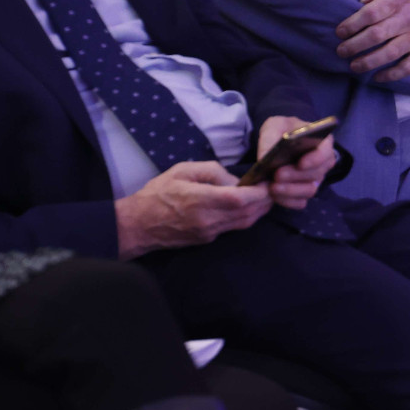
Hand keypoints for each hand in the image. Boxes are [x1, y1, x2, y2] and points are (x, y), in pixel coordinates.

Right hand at [115, 162, 271, 259]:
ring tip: (263, 196)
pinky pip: (233, 228)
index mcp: (200, 200)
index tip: (265, 181)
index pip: (239, 199)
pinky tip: (246, 206)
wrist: (138, 225)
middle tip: (271, 187)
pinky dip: (245, 216)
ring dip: (258, 210)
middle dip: (264, 201)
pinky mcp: (207, 239)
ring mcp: (209, 233)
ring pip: (244, 223)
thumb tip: (235, 180)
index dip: (258, 192)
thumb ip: (212, 171)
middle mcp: (208, 220)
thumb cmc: (158, 193)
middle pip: (247, 213)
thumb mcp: (183, 170)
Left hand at [257, 115, 337, 209]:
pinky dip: (287, 201)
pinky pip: (300, 202)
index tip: (300, 163)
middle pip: (316, 174)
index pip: (326, 152)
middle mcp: (323, 164)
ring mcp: (315, 180)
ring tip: (272, 187)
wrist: (278, 143)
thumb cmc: (283, 131)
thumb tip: (264, 157)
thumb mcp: (274, 126)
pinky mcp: (304, 193)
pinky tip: (274, 196)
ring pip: (309, 190)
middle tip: (277, 174)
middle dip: (296, 176)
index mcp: (322, 143)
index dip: (316, 159)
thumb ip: (270, 138)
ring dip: (290, 190)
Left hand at [335, 0, 409, 81]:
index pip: (371, 13)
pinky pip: (407, 67)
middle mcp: (409, 18)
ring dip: (367, 62)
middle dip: (354, 46)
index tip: (340, 32)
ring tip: (353, 66)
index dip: (352, 24)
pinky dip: (390, 75)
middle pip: (376, 35)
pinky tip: (376, 77)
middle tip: (341, 51)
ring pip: (389, 54)